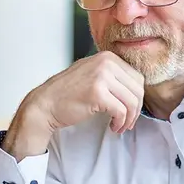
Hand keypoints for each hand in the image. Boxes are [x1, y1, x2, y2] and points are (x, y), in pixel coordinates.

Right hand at [4, 51, 143, 159]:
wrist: (45, 104)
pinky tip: (113, 127)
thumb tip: (137, 89)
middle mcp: (106, 62)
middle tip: (127, 122)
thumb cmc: (68, 93)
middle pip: (138, 89)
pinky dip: (120, 122)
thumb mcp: (93, 74)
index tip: (130, 110)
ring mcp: (102, 76)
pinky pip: (121, 111)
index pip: (137, 78)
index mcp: (108, 56)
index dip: (137, 98)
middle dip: (136, 110)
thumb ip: (113, 76)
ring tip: (120, 126)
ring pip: (132, 101)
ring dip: (129, 118)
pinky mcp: (97, 93)